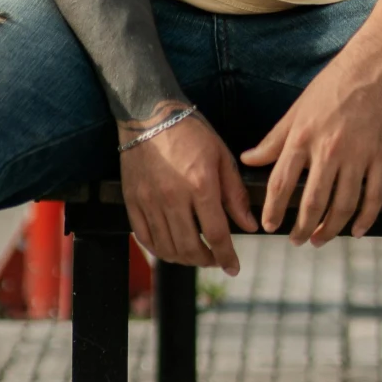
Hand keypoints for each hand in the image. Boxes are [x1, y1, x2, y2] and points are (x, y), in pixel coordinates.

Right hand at [119, 108, 256, 273]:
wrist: (148, 114)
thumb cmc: (190, 132)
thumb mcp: (221, 156)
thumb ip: (235, 194)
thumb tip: (249, 226)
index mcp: (200, 185)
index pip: (216, 235)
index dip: (227, 257)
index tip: (234, 268)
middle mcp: (172, 198)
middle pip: (190, 248)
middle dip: (206, 261)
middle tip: (216, 260)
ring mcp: (149, 201)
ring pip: (167, 248)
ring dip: (184, 259)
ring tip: (196, 255)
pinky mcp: (132, 201)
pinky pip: (145, 238)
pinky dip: (159, 250)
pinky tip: (171, 248)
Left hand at [241, 47, 381, 245]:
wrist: (373, 68)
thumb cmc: (331, 87)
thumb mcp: (296, 111)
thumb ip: (273, 140)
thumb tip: (248, 160)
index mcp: (303, 138)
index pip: (281, 183)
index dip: (273, 209)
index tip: (269, 226)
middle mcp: (329, 150)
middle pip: (313, 202)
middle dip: (302, 228)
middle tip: (296, 241)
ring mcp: (357, 156)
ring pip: (343, 205)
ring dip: (331, 229)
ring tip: (320, 240)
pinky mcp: (381, 157)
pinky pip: (374, 196)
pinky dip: (366, 219)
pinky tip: (356, 231)